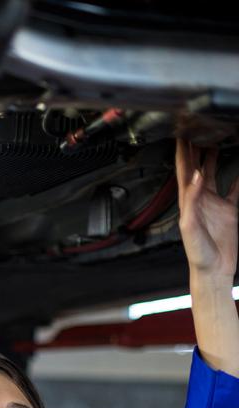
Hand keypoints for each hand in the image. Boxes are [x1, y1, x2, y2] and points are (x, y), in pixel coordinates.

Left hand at [175, 137, 238, 278]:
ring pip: (214, 173)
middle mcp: (199, 199)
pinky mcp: (228, 210)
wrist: (212, 270)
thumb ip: (192, 201)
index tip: (181, 134)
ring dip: (213, 157)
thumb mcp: (190, 226)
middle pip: (196, 167)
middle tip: (197, 129)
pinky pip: (234, 188)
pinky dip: (238, 176)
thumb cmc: (197, 254)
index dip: (182, 152)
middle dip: (195, 148)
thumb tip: (197, 176)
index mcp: (188, 202)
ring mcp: (214, 204)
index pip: (183, 171)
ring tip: (215, 139)